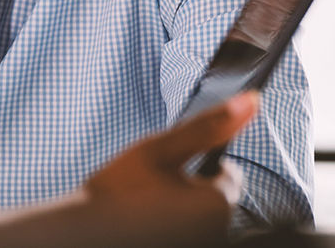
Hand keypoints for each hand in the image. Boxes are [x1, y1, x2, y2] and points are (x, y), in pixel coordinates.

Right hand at [0, 91, 258, 247]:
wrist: (83, 232)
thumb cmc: (117, 190)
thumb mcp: (160, 148)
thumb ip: (207, 125)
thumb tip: (251, 101)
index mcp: (218, 203)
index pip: (229, 173)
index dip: (198, 165)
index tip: (165, 170)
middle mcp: (217, 231)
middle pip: (215, 198)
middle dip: (191, 189)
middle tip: (150, 188)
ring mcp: (201, 242)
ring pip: (198, 216)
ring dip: (179, 208)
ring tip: (143, 206)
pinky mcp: (183, 246)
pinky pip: (184, 229)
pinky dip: (169, 224)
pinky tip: (144, 223)